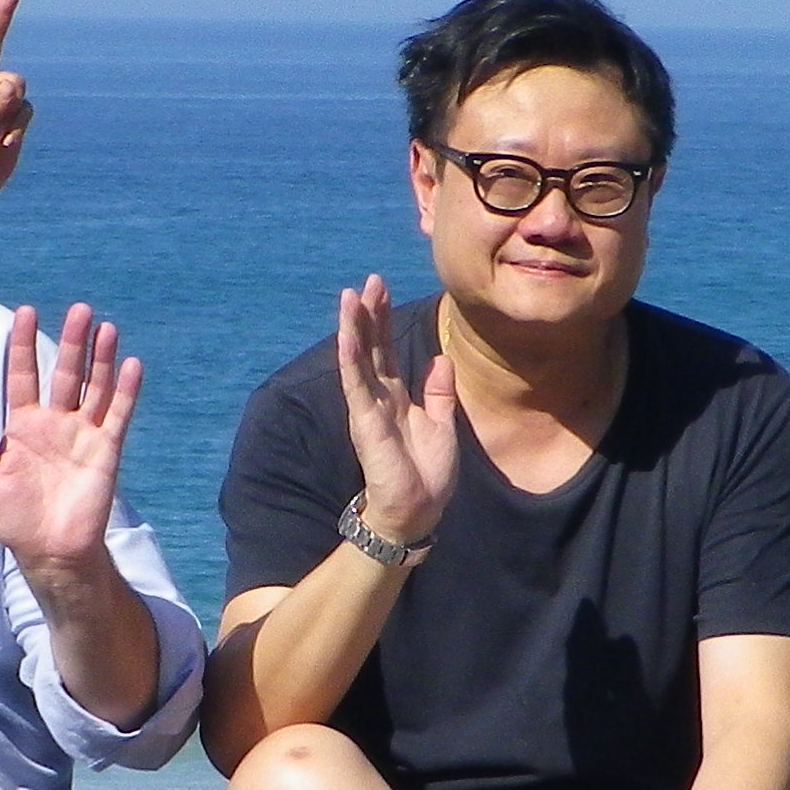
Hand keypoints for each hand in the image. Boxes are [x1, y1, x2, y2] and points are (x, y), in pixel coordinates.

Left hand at [0, 303, 139, 578]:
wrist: (49, 552)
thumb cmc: (13, 519)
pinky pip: (118, 415)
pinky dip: (125, 390)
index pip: (23, 374)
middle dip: (72, 341)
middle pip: (65, 372)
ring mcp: (83, 434)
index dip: (22, 344)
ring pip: (94, 387)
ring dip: (100, 358)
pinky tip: (131, 364)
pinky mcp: (106, 451)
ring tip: (105, 328)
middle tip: (80, 310)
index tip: (25, 312)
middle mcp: (55, 423)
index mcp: (23, 426)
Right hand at [332, 274, 462, 551]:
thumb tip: (441, 359)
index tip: (381, 290)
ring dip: (353, 327)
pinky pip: (354, 383)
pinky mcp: (365, 421)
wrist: (418, 509)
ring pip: (357, 358)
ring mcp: (368, 407)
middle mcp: (377, 397)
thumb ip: (439, 391)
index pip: (385, 350)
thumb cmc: (427, 473)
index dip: (383, 320)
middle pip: (370, 347)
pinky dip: (350, 357)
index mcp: (396, 397)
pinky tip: (347, 333)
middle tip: (369, 281)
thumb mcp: (442, 423)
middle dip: (369, 313)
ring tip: (350, 296)